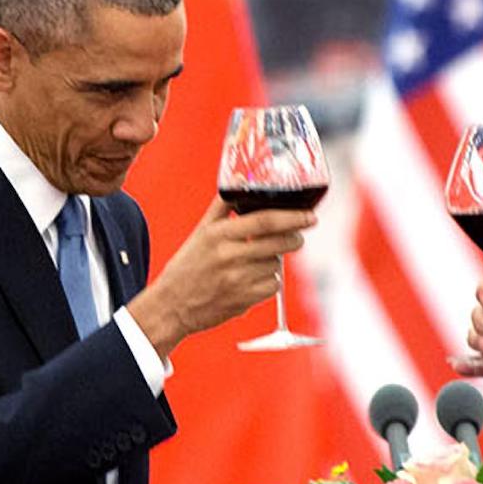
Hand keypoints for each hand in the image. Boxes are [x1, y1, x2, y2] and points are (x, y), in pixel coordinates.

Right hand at [126, 196, 316, 356]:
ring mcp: (237, 279)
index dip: (291, 217)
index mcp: (218, 234)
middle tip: (297, 236)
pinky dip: (269, 281)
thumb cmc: (188, 266)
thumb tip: (238, 177)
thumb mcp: (201, 232)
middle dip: (294, 238)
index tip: (309, 216)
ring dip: (275, 261)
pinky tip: (253, 279)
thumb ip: (222, 205)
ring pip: (276, 265)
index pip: (263, 221)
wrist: (172, 305)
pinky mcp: (243, 300)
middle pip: (277, 243)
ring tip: (258, 261)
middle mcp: (228, 256)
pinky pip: (272, 286)